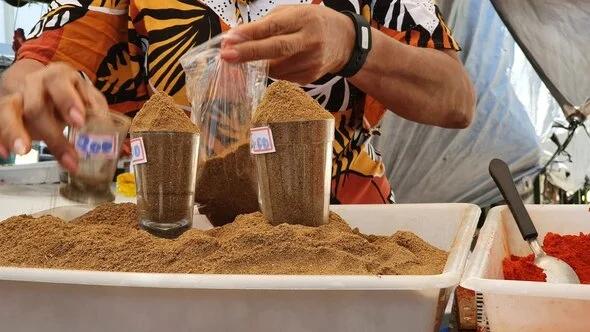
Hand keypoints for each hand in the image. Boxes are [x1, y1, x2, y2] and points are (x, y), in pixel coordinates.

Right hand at [0, 62, 107, 171]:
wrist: (41, 84)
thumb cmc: (70, 93)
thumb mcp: (87, 95)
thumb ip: (96, 109)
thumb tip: (105, 130)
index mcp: (58, 76)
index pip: (60, 84)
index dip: (68, 102)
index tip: (79, 122)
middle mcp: (33, 84)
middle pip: (37, 107)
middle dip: (53, 134)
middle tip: (68, 155)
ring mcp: (15, 97)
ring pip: (8, 110)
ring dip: (14, 132)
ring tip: (23, 151)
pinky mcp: (4, 111)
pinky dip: (0, 138)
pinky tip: (5, 153)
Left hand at [221, 5, 354, 83]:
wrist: (345, 42)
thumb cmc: (313, 22)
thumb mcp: (294, 12)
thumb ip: (268, 23)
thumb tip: (237, 38)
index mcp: (304, 19)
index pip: (274, 27)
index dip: (251, 34)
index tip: (230, 38)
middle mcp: (310, 41)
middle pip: (276, 49)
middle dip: (248, 53)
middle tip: (226, 56)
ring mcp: (311, 62)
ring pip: (274, 67)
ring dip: (256, 64)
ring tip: (247, 56)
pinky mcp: (309, 78)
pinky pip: (281, 76)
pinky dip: (270, 70)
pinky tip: (273, 62)